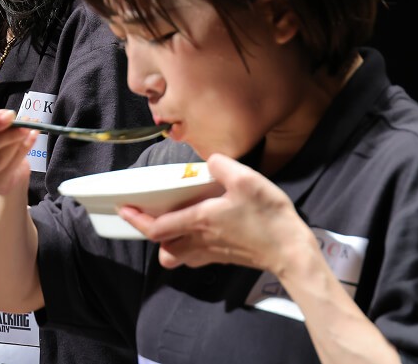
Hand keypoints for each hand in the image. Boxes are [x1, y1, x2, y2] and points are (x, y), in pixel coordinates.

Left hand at [118, 153, 309, 273]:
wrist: (293, 252)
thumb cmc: (269, 218)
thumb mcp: (248, 181)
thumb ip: (222, 166)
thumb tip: (210, 160)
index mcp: (199, 221)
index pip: (157, 227)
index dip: (136, 220)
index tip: (124, 208)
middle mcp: (200, 240)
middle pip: (162, 247)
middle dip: (149, 233)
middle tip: (144, 215)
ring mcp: (212, 253)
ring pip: (177, 256)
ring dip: (167, 244)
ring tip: (168, 224)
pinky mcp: (224, 258)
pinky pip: (195, 258)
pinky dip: (187, 249)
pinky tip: (196, 233)